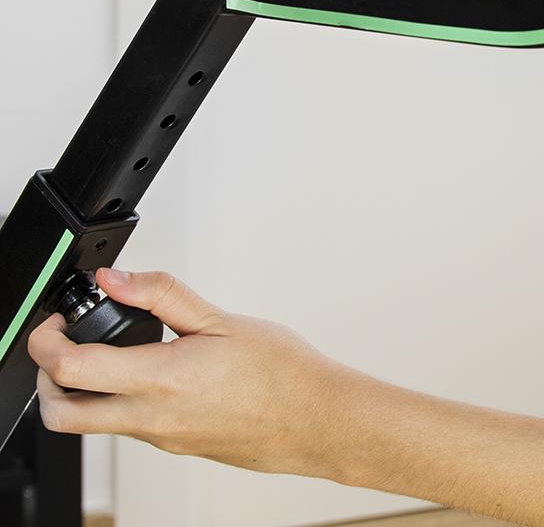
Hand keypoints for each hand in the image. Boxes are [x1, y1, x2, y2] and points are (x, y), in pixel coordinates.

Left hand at [28, 268, 365, 478]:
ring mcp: (161, 438)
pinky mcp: (175, 446)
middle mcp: (151, 417)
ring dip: (80, 392)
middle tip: (62, 343)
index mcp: (160, 380)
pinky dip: (118, 400)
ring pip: (92, 425)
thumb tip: (117, 280)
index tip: (55, 322)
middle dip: (46, 377)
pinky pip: (128, 428)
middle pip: (62, 414)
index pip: (71, 369)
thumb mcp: (220, 319)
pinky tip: (152, 371)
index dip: (47, 341)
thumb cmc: (281, 372)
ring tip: (106, 353)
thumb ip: (162, 294)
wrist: (315, 419)